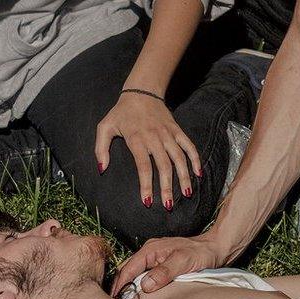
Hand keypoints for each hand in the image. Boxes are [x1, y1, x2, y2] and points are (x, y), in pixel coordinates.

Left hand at [95, 92, 200, 209]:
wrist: (141, 91)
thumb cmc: (120, 112)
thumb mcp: (104, 127)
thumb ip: (100, 148)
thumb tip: (101, 169)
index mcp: (137, 139)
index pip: (143, 166)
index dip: (146, 184)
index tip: (148, 201)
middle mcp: (155, 137)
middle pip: (163, 166)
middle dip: (166, 187)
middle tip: (168, 206)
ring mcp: (168, 134)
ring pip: (179, 158)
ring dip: (184, 177)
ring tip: (186, 194)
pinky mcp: (177, 130)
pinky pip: (189, 145)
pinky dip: (195, 159)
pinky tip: (198, 174)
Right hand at [110, 234, 223, 295]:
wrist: (216, 248)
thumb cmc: (202, 253)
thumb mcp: (184, 262)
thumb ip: (164, 272)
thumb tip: (146, 285)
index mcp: (150, 250)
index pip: (128, 269)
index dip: (119, 285)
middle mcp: (149, 253)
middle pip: (127, 271)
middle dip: (119, 287)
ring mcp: (154, 259)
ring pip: (134, 275)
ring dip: (128, 288)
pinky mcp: (160, 266)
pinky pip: (144, 276)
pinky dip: (138, 287)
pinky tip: (139, 298)